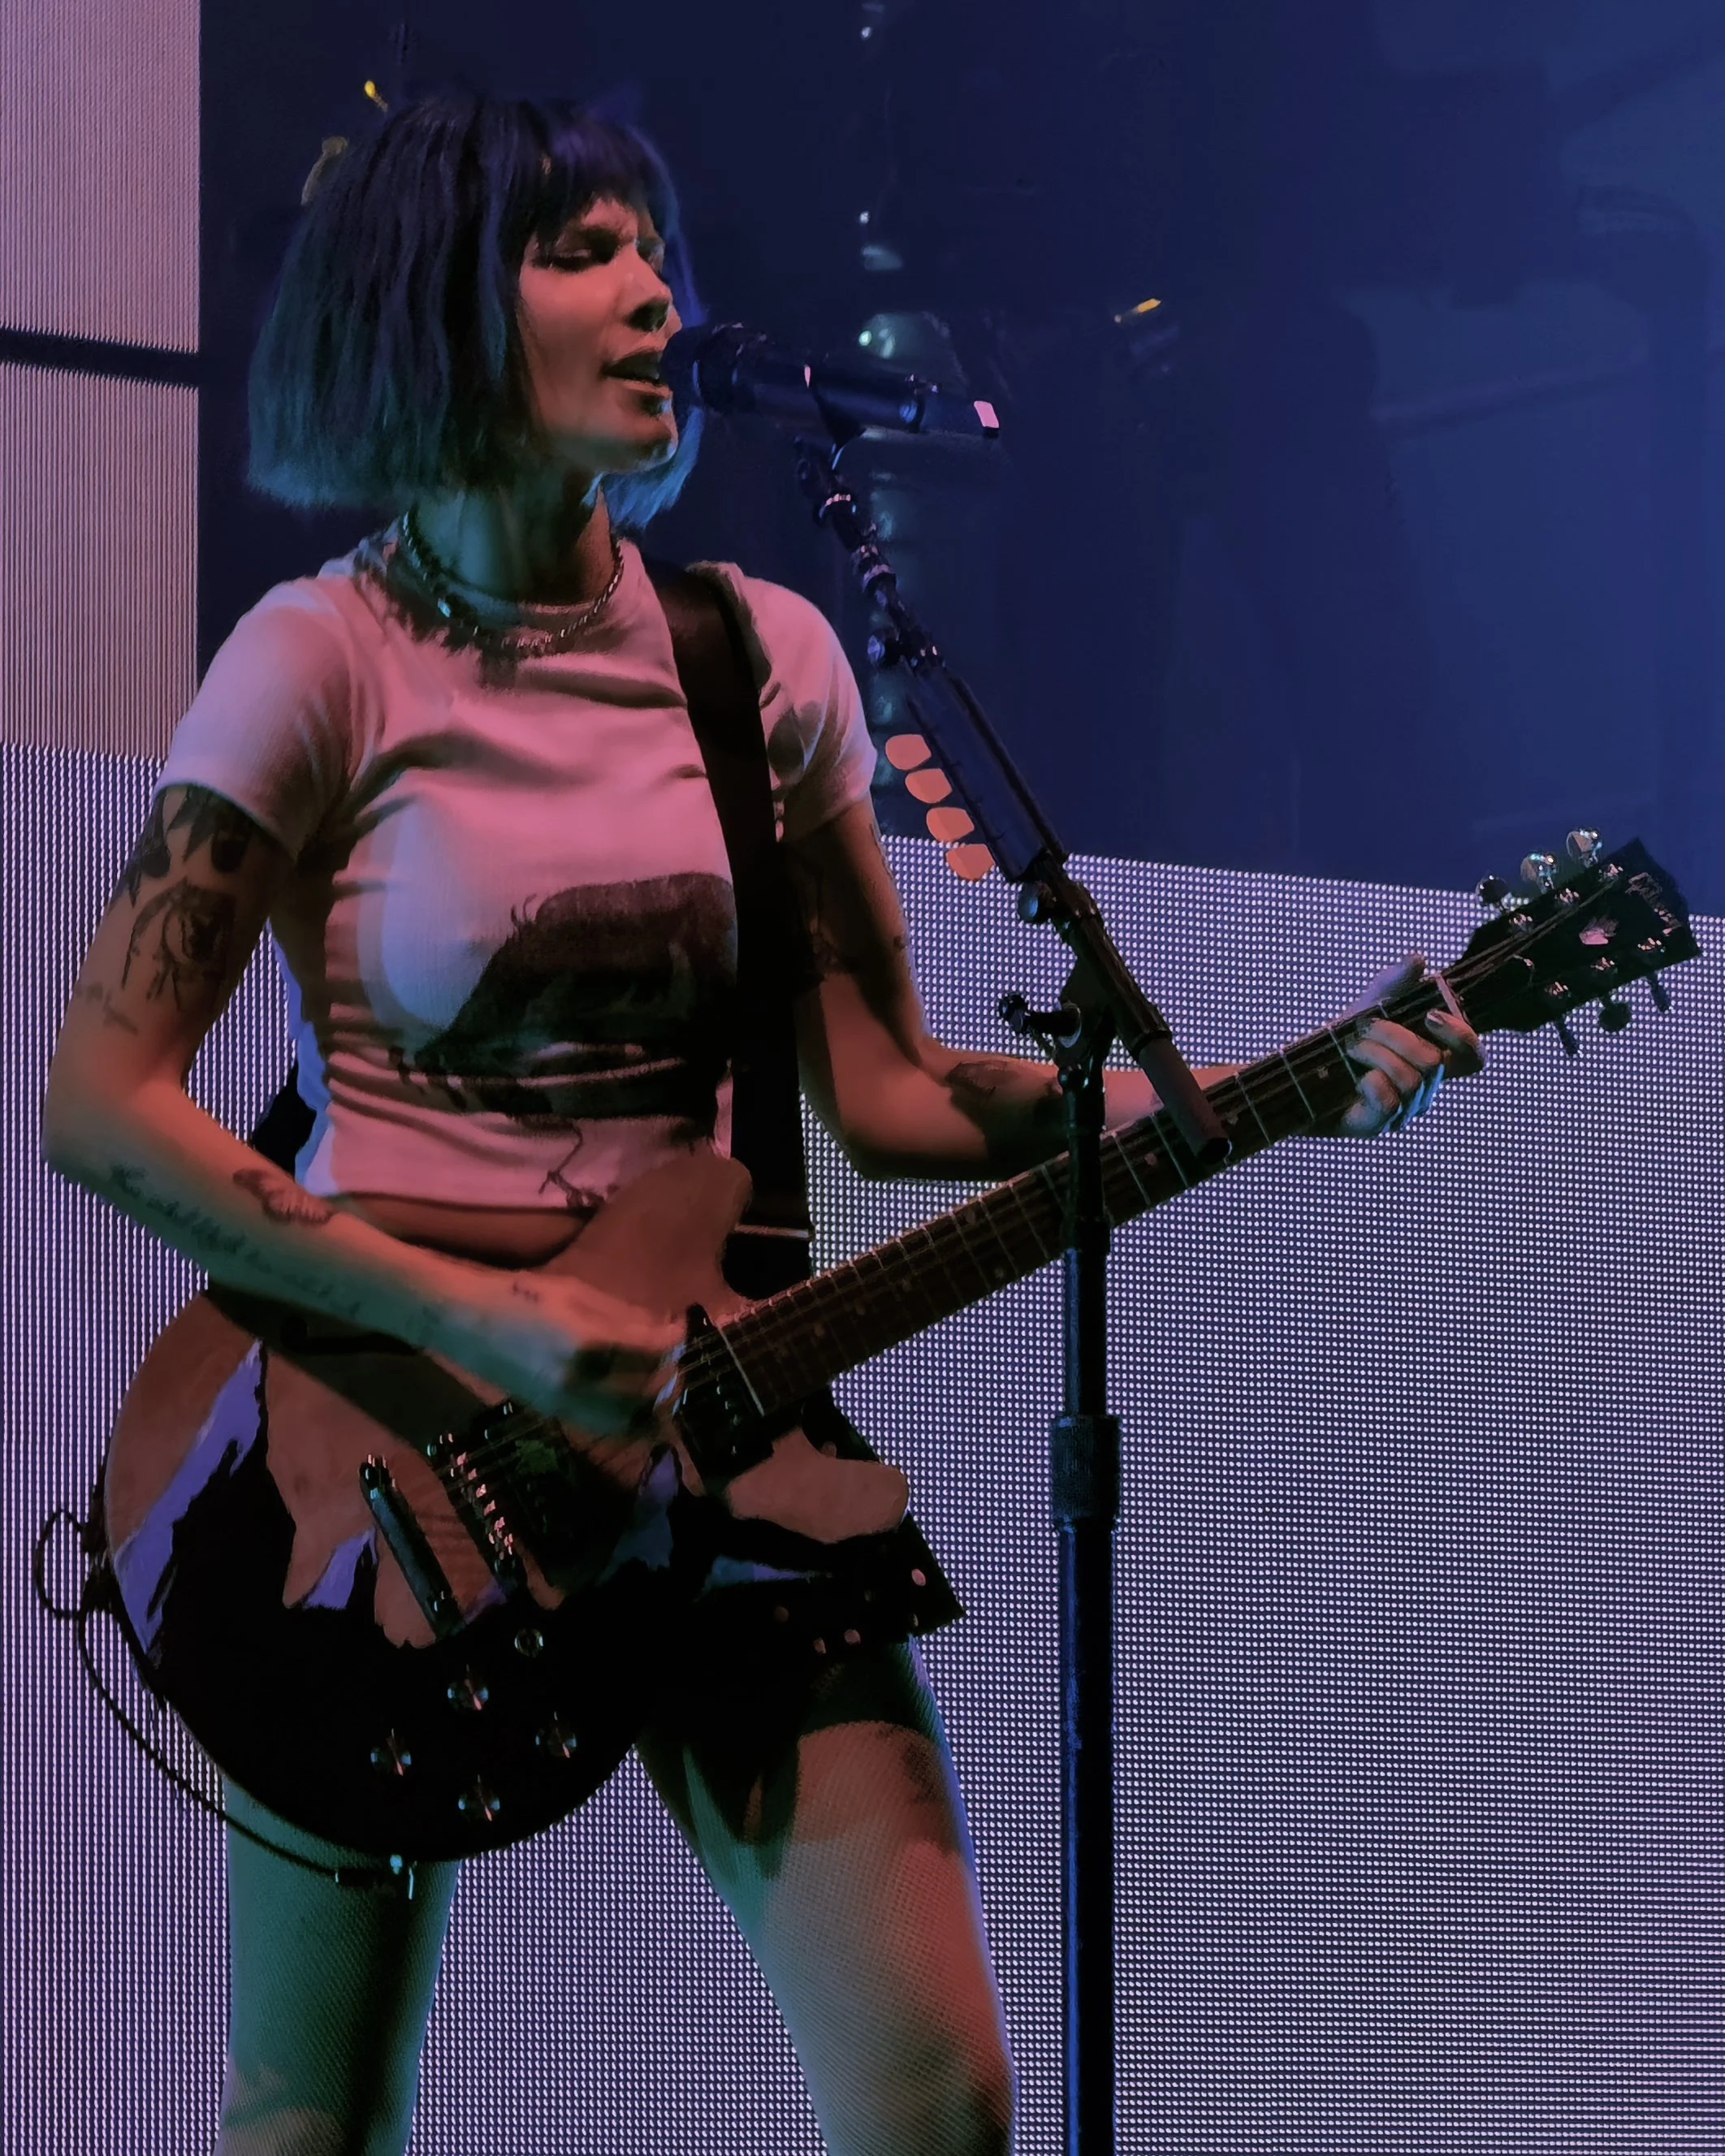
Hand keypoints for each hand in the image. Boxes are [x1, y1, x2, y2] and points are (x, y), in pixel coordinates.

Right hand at [455, 1267, 682, 1433]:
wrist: (463, 1322)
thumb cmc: (519, 1295)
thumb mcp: (575, 1292)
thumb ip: (622, 1314)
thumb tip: (664, 1326)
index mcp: (586, 1341)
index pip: (651, 1349)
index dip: (675, 1339)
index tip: (682, 1326)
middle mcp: (579, 1380)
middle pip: (647, 1392)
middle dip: (670, 1375)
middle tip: (675, 1356)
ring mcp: (566, 1402)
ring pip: (629, 1420)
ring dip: (653, 1404)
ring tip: (661, 1382)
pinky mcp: (555, 1413)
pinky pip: (605, 1425)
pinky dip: (629, 1417)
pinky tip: (634, 1398)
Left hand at [1325, 954, 1483, 1137]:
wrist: (1300, 1072)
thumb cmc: (1343, 1040)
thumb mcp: (1369, 1005)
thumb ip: (1394, 983)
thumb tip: (1417, 958)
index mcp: (1432, 1059)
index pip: (1473, 1058)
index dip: (1462, 1036)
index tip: (1429, 1015)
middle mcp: (1426, 1088)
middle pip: (1434, 1061)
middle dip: (1395, 1035)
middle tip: (1364, 1028)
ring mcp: (1405, 1110)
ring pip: (1411, 1079)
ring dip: (1374, 1054)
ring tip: (1350, 1048)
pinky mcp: (1379, 1125)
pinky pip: (1388, 1100)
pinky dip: (1369, 1081)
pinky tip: (1354, 1077)